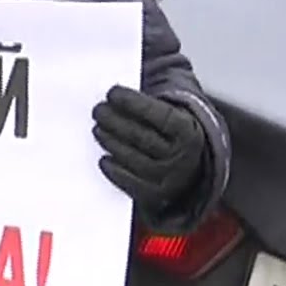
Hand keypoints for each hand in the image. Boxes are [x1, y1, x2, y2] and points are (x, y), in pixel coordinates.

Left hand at [91, 85, 206, 213]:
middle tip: (98, 110)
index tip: (113, 93)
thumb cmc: (167, 132)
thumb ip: (146, 102)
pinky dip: (114, 171)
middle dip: (116, 121)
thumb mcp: (168, 112)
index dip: (134, 102)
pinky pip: (131, 183)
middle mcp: (182, 157)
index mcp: (188, 132)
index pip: (161, 115)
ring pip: (135, 159)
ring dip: (112, 143)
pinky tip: (103, 158)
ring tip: (98, 129)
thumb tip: (116, 91)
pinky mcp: (155, 194)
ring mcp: (169, 178)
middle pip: (144, 137)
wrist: (184, 165)